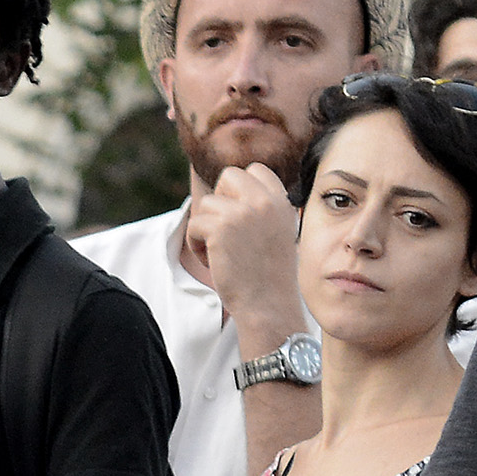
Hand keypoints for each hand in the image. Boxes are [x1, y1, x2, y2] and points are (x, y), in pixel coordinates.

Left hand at [195, 163, 303, 332]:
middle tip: (223, 230)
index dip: (239, 191)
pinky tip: (214, 262)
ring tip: (221, 252)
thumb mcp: (276, 232)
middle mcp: (265, 201)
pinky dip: (196, 245)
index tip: (238, 219)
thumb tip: (231, 190)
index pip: (255, 170)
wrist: (268, 304)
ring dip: (206, 228)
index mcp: (281, 201)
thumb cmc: (269, 276)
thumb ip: (261, 209)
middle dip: (219, 201)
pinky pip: (195, 224)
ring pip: (207, 203)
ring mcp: (243, 212)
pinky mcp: (221, 227)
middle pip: (229, 176)